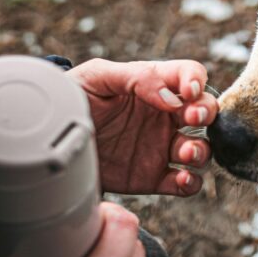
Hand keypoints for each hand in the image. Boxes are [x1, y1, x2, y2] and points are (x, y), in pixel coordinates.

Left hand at [67, 58, 217, 195]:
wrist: (50, 140)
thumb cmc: (73, 98)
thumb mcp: (97, 77)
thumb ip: (136, 78)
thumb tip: (172, 98)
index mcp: (154, 85)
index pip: (189, 74)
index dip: (197, 80)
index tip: (189, 91)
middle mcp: (163, 115)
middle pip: (204, 110)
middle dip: (206, 112)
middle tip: (191, 117)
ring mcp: (160, 147)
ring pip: (200, 147)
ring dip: (201, 149)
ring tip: (184, 152)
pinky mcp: (153, 177)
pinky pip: (185, 182)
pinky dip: (191, 182)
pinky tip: (181, 178)